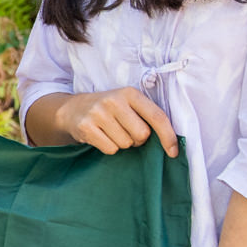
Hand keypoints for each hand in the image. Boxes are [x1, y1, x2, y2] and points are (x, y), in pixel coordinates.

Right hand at [57, 86, 177, 157]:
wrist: (72, 109)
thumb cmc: (109, 109)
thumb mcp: (128, 103)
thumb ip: (147, 116)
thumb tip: (170, 143)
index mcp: (130, 93)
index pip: (157, 117)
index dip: (168, 136)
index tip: (173, 152)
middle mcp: (114, 101)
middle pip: (142, 134)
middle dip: (138, 139)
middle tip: (126, 131)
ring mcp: (98, 113)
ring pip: (125, 144)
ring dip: (122, 143)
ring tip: (112, 132)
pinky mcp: (86, 127)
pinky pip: (110, 149)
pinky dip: (109, 147)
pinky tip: (102, 136)